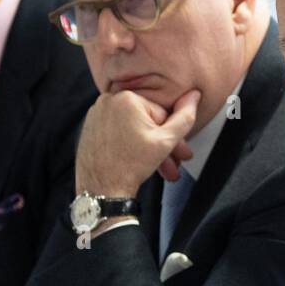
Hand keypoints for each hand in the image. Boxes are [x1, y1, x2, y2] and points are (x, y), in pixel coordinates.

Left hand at [74, 89, 198, 197]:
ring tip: (154, 164)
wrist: (102, 188)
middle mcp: (108, 100)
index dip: (171, 136)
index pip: (162, 114)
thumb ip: (184, 117)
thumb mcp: (166, 141)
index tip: (178, 152)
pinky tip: (135, 158)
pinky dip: (128, 142)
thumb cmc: (130, 167)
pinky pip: (118, 129)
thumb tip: (193, 97)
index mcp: (127, 98)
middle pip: (146, 121)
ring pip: (132, 126)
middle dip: (160, 143)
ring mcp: (97, 113)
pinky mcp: (91, 125)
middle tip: (170, 162)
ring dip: (146, 144)